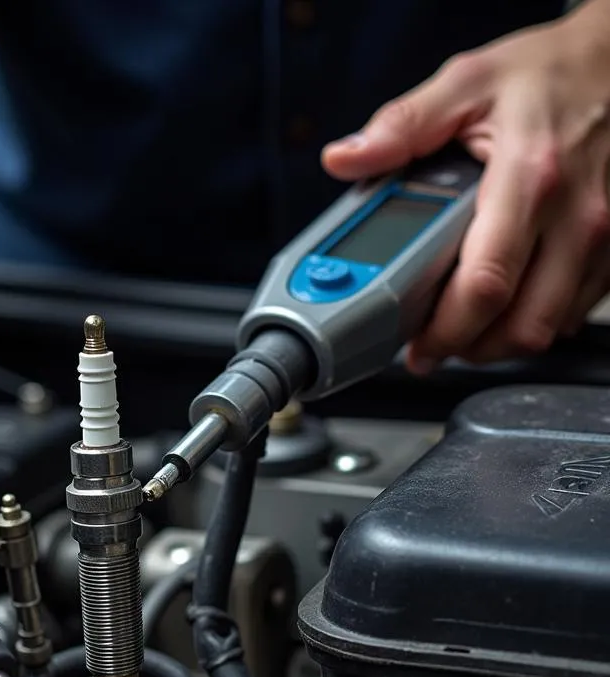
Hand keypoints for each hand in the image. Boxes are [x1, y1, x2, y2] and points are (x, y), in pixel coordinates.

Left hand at [322, 1, 609, 372]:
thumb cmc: (547, 75)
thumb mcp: (466, 83)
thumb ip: (402, 126)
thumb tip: (345, 159)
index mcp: (529, 178)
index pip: (484, 285)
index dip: (444, 331)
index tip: (413, 343)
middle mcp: (576, 216)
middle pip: (520, 325)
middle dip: (466, 348)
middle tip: (431, 345)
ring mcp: (604, 237)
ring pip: (548, 328)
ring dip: (499, 343)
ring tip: (462, 330)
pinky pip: (573, 313)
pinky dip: (533, 322)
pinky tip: (504, 308)